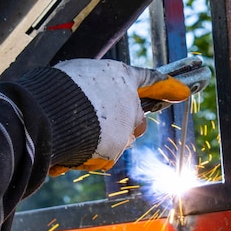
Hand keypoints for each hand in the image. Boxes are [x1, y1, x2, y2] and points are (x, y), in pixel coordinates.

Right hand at [49, 59, 189, 175]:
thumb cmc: (55, 89)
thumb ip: (96, 85)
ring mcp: (126, 126)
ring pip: (121, 139)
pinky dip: (89, 154)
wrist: (47, 112)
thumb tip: (92, 96)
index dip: (167, 86)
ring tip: (77, 133)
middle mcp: (130, 100)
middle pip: (137, 118)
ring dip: (105, 140)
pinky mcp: (117, 148)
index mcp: (120, 76)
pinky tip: (72, 145)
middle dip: (122, 124)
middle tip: (96, 125)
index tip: (184, 91)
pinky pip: (105, 155)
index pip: (150, 79)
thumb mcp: (77, 75)